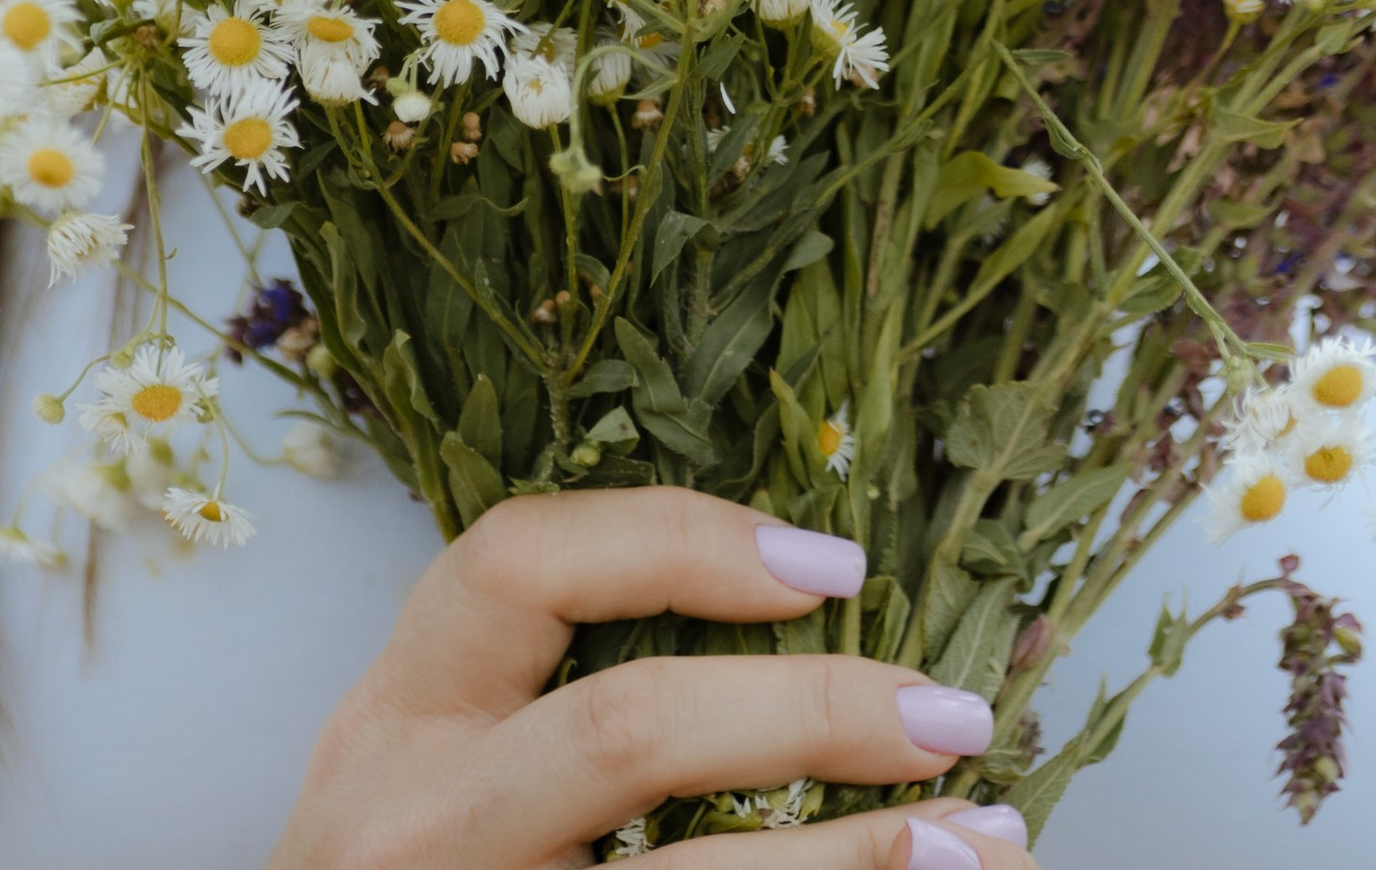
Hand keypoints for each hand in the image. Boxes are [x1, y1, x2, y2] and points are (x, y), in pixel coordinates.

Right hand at [268, 485, 1039, 869]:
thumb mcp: (437, 773)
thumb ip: (551, 697)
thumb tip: (815, 607)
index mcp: (394, 718)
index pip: (519, 559)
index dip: (682, 538)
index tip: (832, 562)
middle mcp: (415, 820)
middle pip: (629, 731)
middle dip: (811, 712)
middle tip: (950, 715)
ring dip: (856, 863)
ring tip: (981, 843)